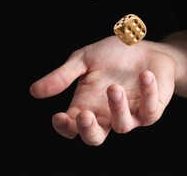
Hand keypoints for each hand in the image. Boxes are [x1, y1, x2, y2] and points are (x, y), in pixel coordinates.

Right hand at [29, 35, 175, 145]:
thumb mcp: (84, 60)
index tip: (58, 116)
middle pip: (95, 138)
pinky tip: (145, 75)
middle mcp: (107, 114)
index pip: (72, 127)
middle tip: (84, 116)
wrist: (144, 47)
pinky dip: (147, 93)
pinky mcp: (151, 109)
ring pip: (122, 126)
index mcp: (87, 104)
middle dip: (88, 131)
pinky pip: (150, 110)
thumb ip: (63, 76)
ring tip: (114, 87)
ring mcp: (130, 114)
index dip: (64, 127)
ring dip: (117, 108)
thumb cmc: (113, 55)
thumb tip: (34, 91)